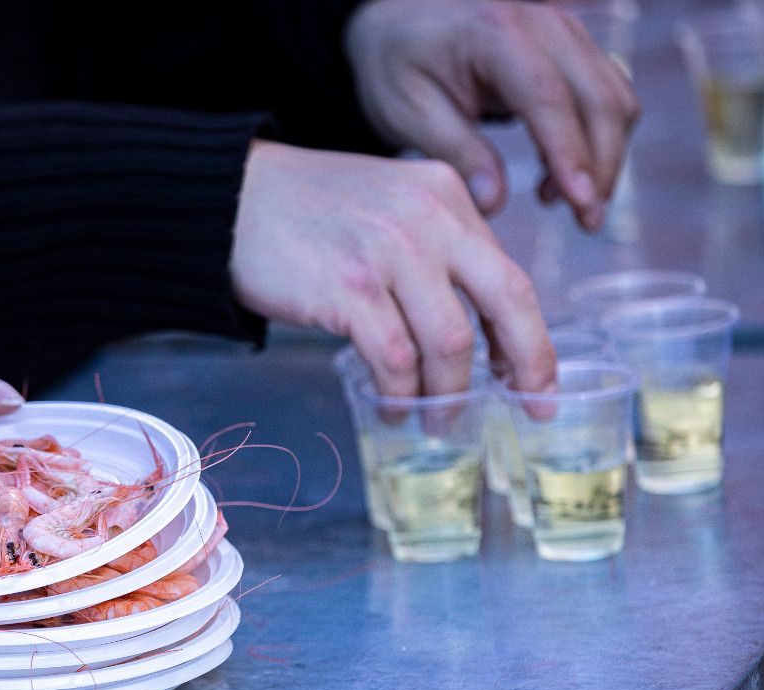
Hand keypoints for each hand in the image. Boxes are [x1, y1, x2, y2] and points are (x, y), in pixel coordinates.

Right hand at [230, 140, 553, 395]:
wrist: (231, 199)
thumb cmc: (305, 212)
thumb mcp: (389, 203)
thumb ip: (434, 245)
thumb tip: (472, 325)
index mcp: (447, 196)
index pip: (508, 274)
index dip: (529, 336)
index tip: (532, 379)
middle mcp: (429, 220)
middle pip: (505, 302)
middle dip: (527, 364)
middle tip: (528, 407)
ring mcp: (389, 254)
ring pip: (449, 343)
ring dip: (447, 394)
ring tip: (436, 420)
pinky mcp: (348, 290)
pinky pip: (394, 358)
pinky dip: (400, 395)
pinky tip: (393, 409)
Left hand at [345, 0, 639, 228]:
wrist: (399, 18)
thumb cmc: (396, 62)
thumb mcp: (409, 111)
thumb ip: (456, 152)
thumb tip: (495, 203)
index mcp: (495, 33)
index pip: (548, 97)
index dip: (569, 153)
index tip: (580, 202)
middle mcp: (543, 24)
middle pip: (599, 98)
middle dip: (601, 166)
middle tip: (586, 222)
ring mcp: (565, 32)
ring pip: (614, 97)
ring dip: (604, 155)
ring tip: (561, 203)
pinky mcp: (572, 48)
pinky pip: (606, 93)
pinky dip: (597, 138)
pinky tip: (559, 177)